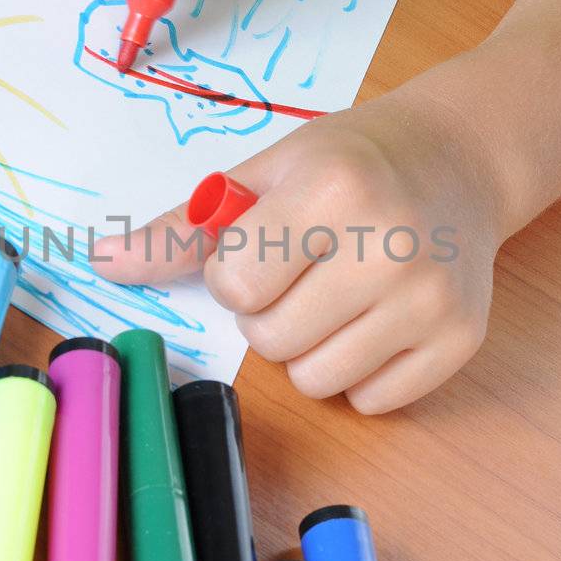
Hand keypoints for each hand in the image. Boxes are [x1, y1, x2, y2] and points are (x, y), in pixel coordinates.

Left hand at [94, 83, 510, 411]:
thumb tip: (99, 265)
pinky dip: (361, 372)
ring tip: (339, 294)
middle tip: (307, 269)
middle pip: (271, 340)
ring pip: (316, 379)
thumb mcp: (266, 173)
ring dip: (310, 348)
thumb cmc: (349, 162)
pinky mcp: (461, 340)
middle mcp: (391, 245)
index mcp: (333, 190)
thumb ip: (183, 229)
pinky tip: (379, 318)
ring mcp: (432, 299)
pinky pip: (371, 402)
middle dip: (271, 312)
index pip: (236, 284)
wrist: (460, 158)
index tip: (269, 242)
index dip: (237, 272)